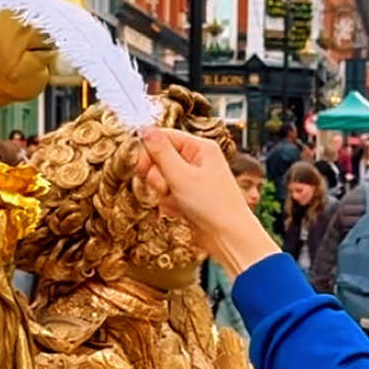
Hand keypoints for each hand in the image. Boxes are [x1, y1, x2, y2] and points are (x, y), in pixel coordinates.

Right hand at [135, 130, 275, 276]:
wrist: (228, 238)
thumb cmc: (213, 206)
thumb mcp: (181, 175)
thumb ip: (160, 152)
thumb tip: (145, 129)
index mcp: (199, 148)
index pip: (163, 137)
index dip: (148, 151)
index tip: (140, 167)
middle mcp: (196, 160)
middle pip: (159, 158)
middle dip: (156, 175)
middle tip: (164, 187)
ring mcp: (192, 179)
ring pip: (161, 179)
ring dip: (163, 193)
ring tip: (177, 202)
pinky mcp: (188, 197)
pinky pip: (167, 195)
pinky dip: (169, 204)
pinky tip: (180, 211)